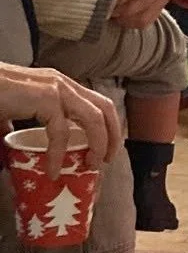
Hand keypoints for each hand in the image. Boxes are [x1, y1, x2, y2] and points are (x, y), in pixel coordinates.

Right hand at [0, 63, 121, 176]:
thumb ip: (18, 126)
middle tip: (107, 161)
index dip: (108, 127)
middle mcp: (62, 83)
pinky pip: (61, 130)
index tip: (105, 151)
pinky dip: (59, 153)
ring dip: (99, 144)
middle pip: (105, 107)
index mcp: (59, 85)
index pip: (97, 103)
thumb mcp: (9, 113)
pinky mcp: (43, 97)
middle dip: (113, 136)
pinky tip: (53, 169)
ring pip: (94, 117)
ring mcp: (55, 87)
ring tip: (92, 166)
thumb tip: (15, 144)